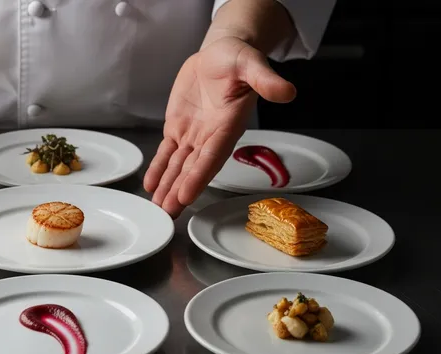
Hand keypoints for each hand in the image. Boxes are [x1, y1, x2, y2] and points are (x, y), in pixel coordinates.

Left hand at [144, 36, 295, 217]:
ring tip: (158, 207)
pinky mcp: (178, 127)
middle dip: (179, 190)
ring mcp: (194, 134)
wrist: (221, 54)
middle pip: (193, 168)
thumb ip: (266, 80)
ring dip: (168, 186)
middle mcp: (210, 136)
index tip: (186, 196)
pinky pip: (166, 152)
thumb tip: (288, 92)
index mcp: (228, 125)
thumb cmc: (238, 58)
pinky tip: (151, 185)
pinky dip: (159, 168)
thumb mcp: (252, 63)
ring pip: (178, 165)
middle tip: (167, 213)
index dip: (198, 177)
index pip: (212, 157)